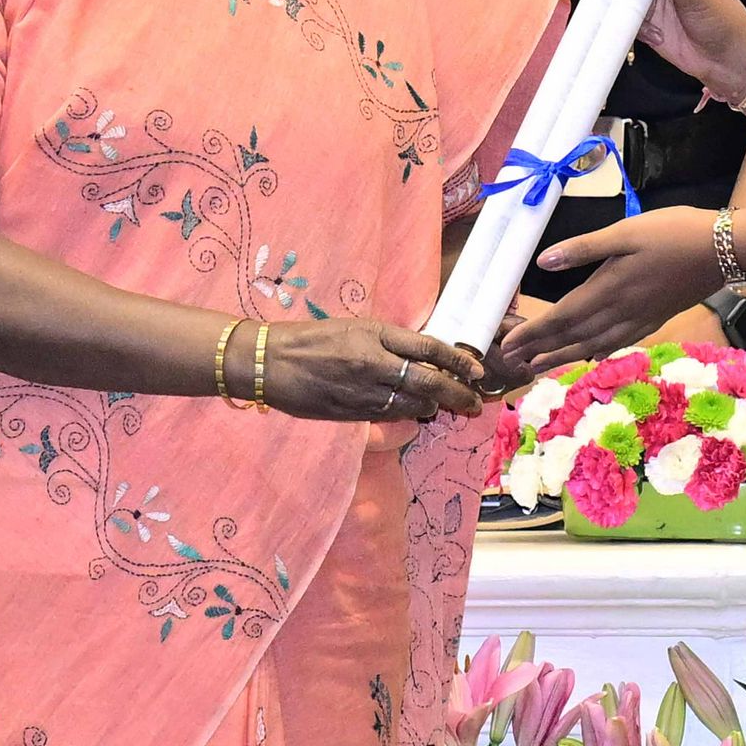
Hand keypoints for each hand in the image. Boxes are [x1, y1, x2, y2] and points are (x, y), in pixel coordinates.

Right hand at [257, 318, 483, 421]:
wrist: (269, 361)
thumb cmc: (312, 338)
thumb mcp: (355, 327)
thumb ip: (390, 341)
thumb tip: (426, 357)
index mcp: (375, 335)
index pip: (429, 348)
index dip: (458, 361)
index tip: (477, 372)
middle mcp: (373, 363)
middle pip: (429, 383)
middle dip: (457, 395)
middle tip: (474, 403)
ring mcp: (363, 392)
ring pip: (412, 406)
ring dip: (432, 408)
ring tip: (442, 407)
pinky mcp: (352, 413)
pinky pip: (390, 417)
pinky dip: (407, 416)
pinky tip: (414, 413)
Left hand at [488, 206, 725, 383]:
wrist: (723, 249)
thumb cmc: (673, 232)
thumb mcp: (626, 232)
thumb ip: (584, 249)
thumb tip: (543, 263)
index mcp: (609, 289)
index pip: (562, 317)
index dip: (534, 332)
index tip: (509, 344)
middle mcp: (621, 311)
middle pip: (573, 337)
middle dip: (541, 349)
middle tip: (513, 361)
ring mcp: (639, 319)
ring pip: (594, 345)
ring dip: (564, 356)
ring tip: (540, 365)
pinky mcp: (654, 319)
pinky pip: (618, 342)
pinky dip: (598, 352)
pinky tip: (590, 356)